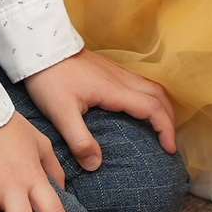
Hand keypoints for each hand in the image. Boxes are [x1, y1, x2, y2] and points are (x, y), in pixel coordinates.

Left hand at [23, 49, 178, 168]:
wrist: (41, 46)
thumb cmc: (50, 78)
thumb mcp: (61, 113)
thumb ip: (79, 140)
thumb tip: (96, 165)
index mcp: (115, 90)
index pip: (152, 108)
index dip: (166, 129)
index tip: (170, 148)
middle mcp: (121, 78)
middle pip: (159, 95)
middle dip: (170, 118)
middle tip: (169, 140)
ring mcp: (116, 71)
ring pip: (151, 86)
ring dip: (161, 106)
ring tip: (160, 127)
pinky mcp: (108, 69)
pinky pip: (139, 83)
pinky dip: (149, 97)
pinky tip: (138, 109)